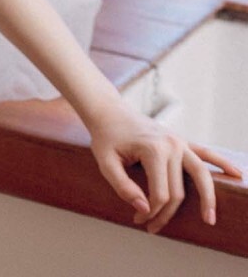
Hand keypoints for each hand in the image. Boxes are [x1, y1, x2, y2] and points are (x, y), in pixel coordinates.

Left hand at [87, 99, 242, 233]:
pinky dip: (222, 163)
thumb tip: (144, 208)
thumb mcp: (105, 162)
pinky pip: (206, 153)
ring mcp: (179, 142)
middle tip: (152, 227)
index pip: (161, 194)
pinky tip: (237, 174)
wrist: (110, 112)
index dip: (150, 212)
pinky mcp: (182, 141)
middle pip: (178, 191)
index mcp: (153, 149)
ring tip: (209, 219)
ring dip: (207, 198)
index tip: (137, 219)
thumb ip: (122, 186)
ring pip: (201, 175)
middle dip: (166, 213)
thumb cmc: (106, 137)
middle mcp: (172, 145)